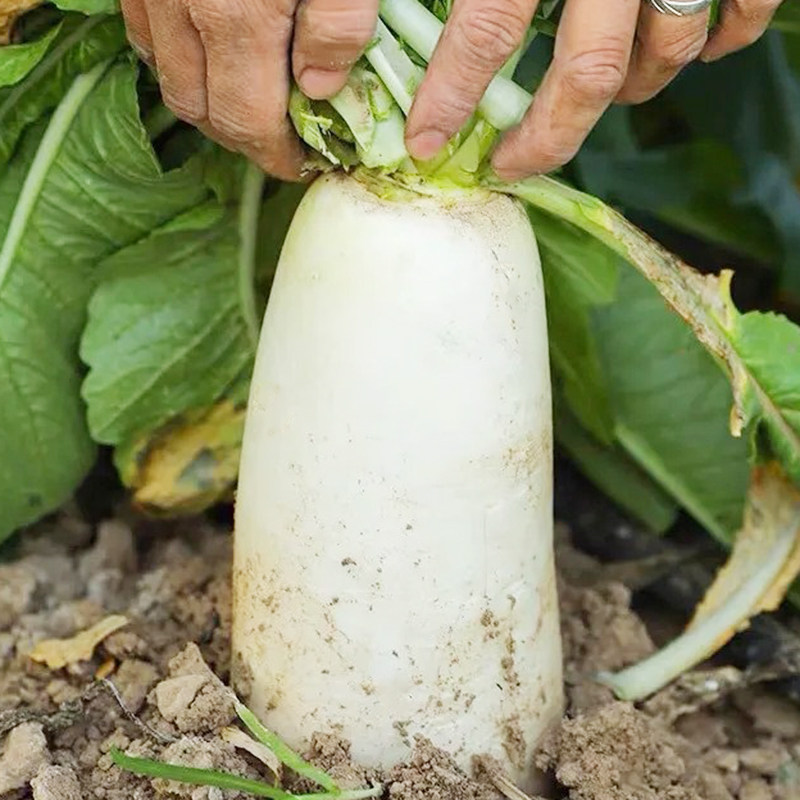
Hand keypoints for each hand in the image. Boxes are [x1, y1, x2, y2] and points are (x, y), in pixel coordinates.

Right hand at [121, 0, 378, 179]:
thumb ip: (338, 23)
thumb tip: (321, 90)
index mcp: (236, 13)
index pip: (250, 122)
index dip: (278, 156)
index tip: (305, 165)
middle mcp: (180, 6)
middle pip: (203, 112)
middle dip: (245, 140)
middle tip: (282, 143)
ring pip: (167, 76)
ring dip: (208, 103)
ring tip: (251, 102)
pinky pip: (144, 32)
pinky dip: (175, 58)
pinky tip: (211, 53)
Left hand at [405, 0, 782, 179]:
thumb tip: (343, 31)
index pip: (490, 28)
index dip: (453, 96)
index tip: (428, 142)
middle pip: (590, 71)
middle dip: (548, 134)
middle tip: (513, 162)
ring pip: (666, 46)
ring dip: (633, 91)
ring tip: (600, 104)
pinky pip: (745, 2)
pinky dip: (725, 35)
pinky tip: (695, 50)